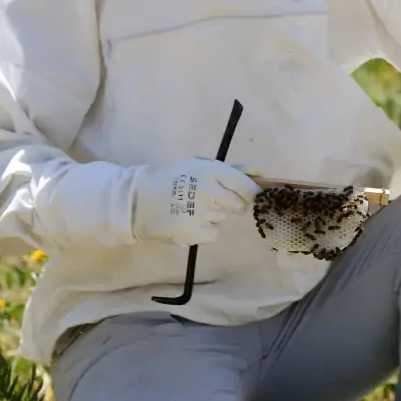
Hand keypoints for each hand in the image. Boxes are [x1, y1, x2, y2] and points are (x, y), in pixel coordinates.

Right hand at [131, 158, 262, 245]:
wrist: (140, 201)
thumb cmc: (173, 179)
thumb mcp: (200, 166)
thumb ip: (233, 170)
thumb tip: (260, 171)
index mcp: (211, 171)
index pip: (245, 185)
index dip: (251, 193)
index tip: (251, 196)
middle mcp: (209, 191)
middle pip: (239, 205)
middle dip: (230, 204)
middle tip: (210, 201)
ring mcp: (202, 213)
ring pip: (222, 218)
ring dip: (211, 216)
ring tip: (190, 209)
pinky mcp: (195, 233)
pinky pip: (212, 233)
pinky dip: (203, 231)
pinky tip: (186, 221)